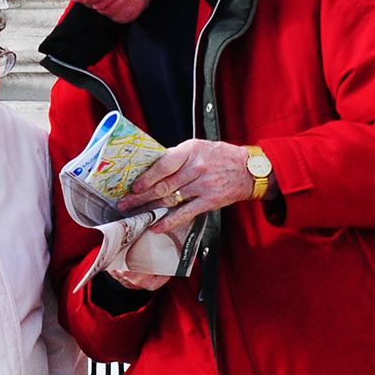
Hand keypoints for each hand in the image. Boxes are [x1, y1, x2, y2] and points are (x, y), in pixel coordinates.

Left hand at [118, 138, 254, 231]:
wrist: (249, 169)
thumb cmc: (221, 157)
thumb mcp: (198, 148)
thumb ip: (176, 157)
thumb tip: (150, 168)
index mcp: (190, 150)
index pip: (163, 164)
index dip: (146, 177)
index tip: (133, 186)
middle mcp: (197, 167)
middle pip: (163, 184)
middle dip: (141, 196)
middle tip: (125, 204)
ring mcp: (204, 185)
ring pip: (171, 199)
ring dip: (151, 209)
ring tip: (136, 215)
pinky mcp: (210, 201)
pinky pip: (186, 213)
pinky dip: (169, 221)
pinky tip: (157, 226)